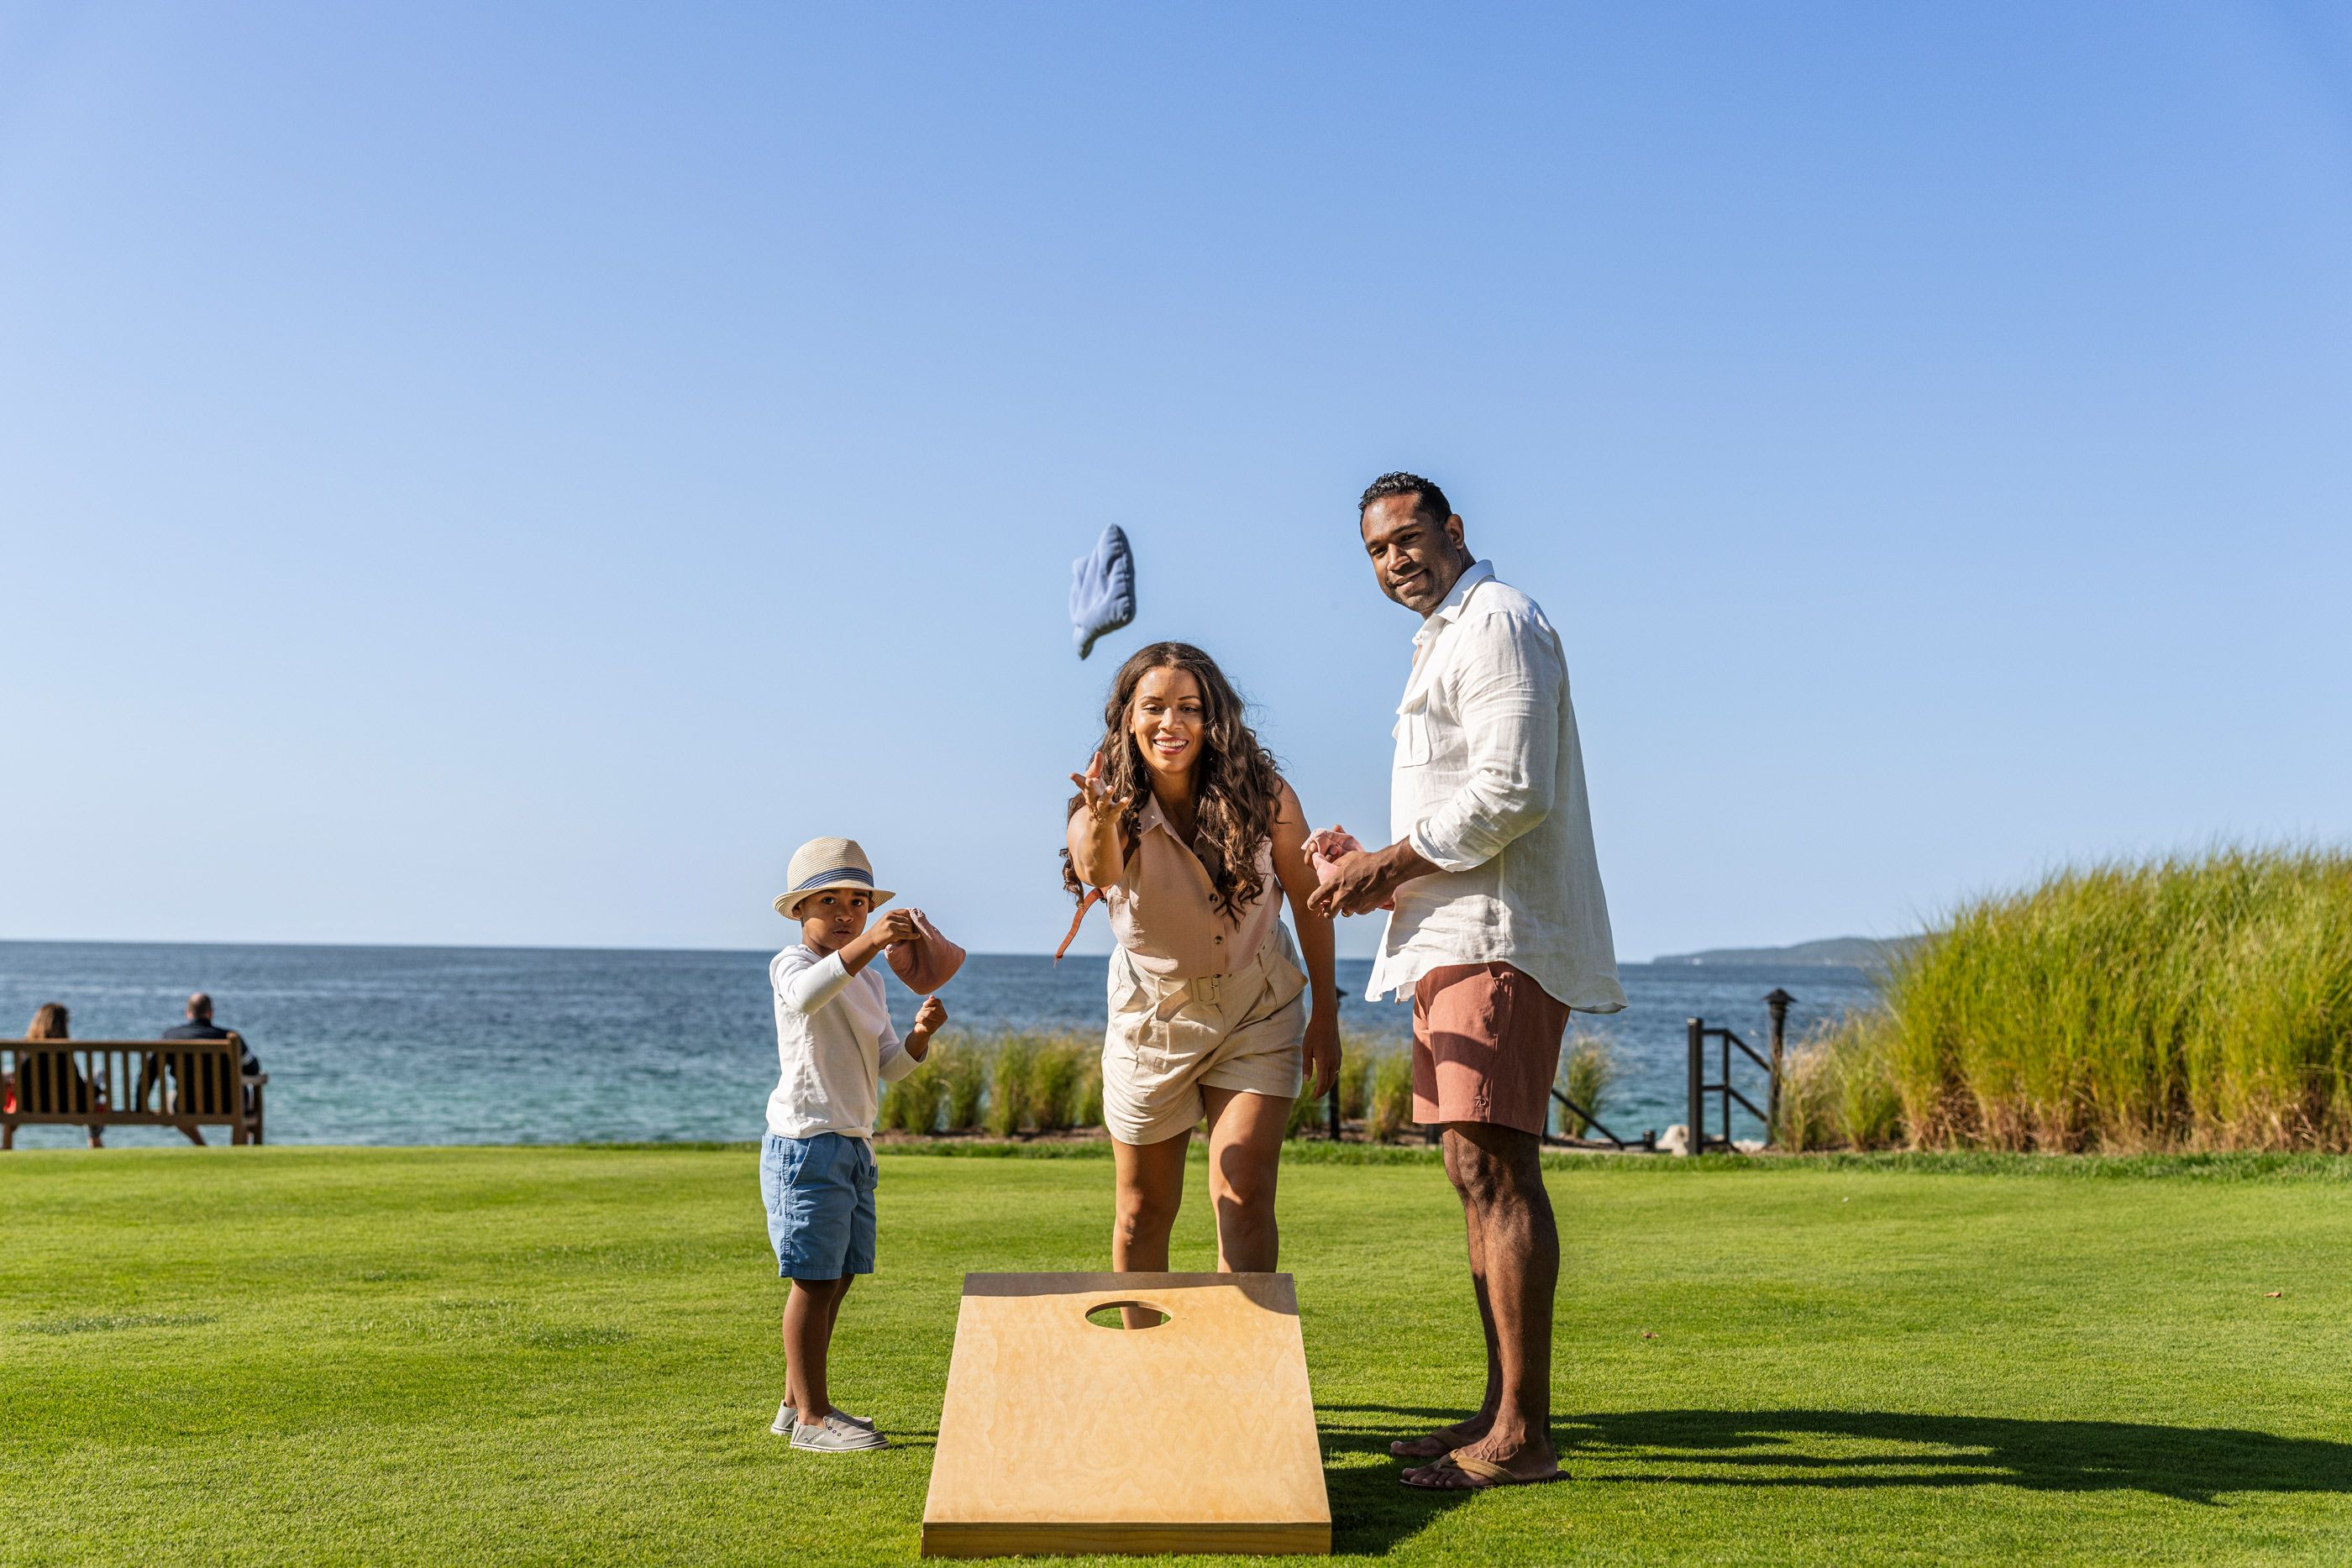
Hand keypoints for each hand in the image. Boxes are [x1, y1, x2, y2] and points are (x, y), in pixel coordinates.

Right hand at [872, 908, 919, 946]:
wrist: (870, 940)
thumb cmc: (879, 931)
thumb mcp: (885, 920)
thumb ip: (895, 917)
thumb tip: (909, 915)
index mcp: (889, 913)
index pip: (905, 912)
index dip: (911, 916)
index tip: (914, 921)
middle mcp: (890, 917)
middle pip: (907, 920)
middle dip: (911, 925)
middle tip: (911, 930)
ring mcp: (891, 925)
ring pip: (908, 927)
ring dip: (910, 931)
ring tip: (908, 934)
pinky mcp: (893, 934)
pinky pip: (907, 934)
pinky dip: (913, 936)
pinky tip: (917, 936)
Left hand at [913, 996, 947, 1034]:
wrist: (920, 1032)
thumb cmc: (924, 1019)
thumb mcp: (926, 1009)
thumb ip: (930, 1003)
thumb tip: (932, 996)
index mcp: (943, 1013)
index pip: (938, 1002)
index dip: (930, 1001)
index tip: (924, 1005)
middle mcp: (943, 1018)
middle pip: (933, 1008)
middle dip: (924, 1009)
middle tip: (921, 1013)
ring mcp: (939, 1023)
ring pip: (928, 1013)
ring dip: (920, 1014)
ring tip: (919, 1017)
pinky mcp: (933, 1028)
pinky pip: (924, 1019)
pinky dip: (919, 1019)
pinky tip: (919, 1021)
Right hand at [1067, 750, 1131, 827]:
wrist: (1099, 819)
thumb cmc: (1096, 795)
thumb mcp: (1094, 781)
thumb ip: (1096, 767)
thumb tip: (1099, 752)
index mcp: (1088, 791)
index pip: (1082, 784)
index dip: (1078, 779)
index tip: (1072, 775)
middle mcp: (1093, 799)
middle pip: (1090, 793)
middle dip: (1089, 786)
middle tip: (1089, 780)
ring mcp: (1103, 806)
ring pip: (1103, 801)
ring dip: (1107, 794)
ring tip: (1111, 787)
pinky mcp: (1113, 812)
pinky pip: (1118, 808)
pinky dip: (1122, 803)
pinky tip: (1128, 798)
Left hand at [1302, 1010, 1339, 1102]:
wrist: (1326, 1019)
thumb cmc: (1313, 1033)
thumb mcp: (1306, 1049)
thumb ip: (1307, 1066)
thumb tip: (1307, 1081)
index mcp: (1324, 1062)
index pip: (1322, 1082)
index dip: (1318, 1092)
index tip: (1314, 1098)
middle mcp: (1333, 1062)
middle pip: (1330, 1082)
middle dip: (1323, 1091)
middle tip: (1316, 1096)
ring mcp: (1338, 1058)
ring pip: (1334, 1076)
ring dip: (1328, 1084)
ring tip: (1320, 1088)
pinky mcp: (1339, 1054)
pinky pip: (1337, 1069)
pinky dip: (1332, 1076)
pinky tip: (1327, 1076)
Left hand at [1307, 841, 1430, 917]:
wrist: (1386, 869)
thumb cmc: (1367, 861)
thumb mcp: (1348, 858)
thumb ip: (1337, 866)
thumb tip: (1332, 867)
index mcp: (1335, 883)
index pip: (1317, 898)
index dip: (1312, 903)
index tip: (1311, 906)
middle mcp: (1342, 896)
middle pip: (1328, 914)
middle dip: (1328, 912)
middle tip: (1331, 909)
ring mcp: (1353, 905)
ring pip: (1345, 913)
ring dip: (1347, 909)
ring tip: (1353, 900)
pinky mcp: (1364, 909)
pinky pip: (1359, 911)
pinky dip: (1360, 907)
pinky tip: (1365, 897)